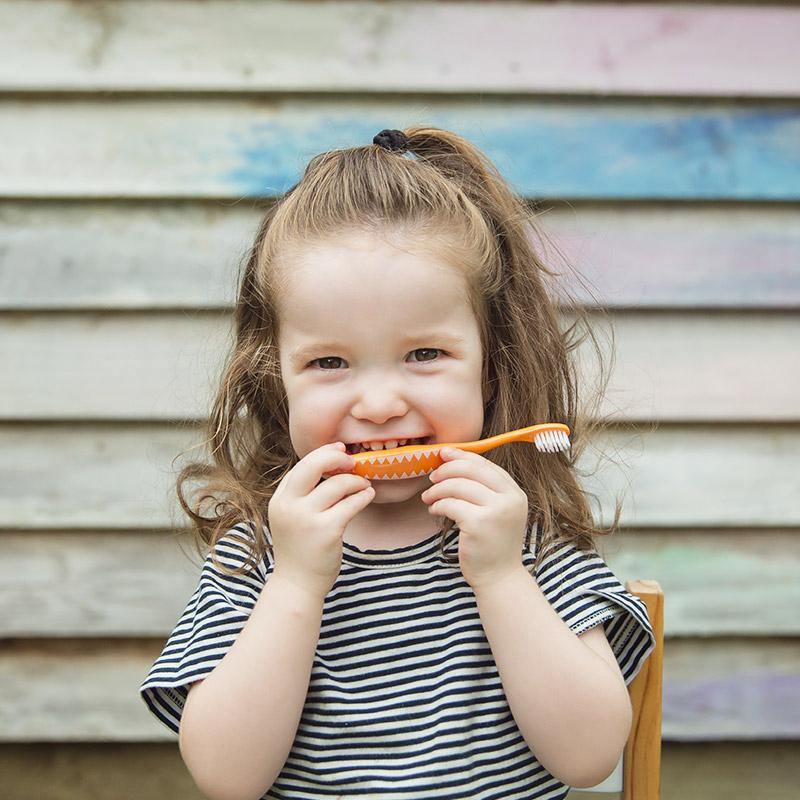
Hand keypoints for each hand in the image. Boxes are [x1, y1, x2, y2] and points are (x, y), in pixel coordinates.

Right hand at [268, 442, 374, 602]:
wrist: (297, 585)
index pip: (301, 466)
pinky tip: (368, 495)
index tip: (340, 452)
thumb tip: (331, 467)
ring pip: (338, 484)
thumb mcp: (291, 518)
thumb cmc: (299, 549)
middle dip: (336, 458)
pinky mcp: (327, 531)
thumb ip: (302, 495)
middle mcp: (289, 506)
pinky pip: (351, 504)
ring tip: (364, 486)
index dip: (322, 454)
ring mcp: (307, 518)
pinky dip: (363, 496)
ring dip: (356, 481)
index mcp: (279, 500)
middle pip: (313, 465)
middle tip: (352, 461)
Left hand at [420, 447, 528, 591]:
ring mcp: (496, 511)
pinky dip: (437, 505)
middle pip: (470, 469)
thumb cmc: (492, 543)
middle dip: (446, 470)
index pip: (485, 464)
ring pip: (457, 486)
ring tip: (429, 498)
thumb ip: (484, 489)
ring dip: (437, 490)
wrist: (499, 577)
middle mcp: (509, 499)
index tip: (443, 454)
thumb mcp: (497, 511)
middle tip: (432, 478)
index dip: (461, 456)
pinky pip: (450, 504)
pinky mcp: (479, 524)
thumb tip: (453, 461)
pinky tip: (434, 510)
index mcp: (515, 492)